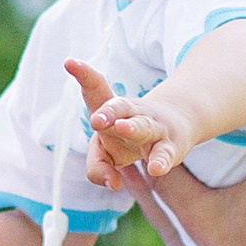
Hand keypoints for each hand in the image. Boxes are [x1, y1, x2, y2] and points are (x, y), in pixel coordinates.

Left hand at [66, 59, 191, 190]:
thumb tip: (112, 184)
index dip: (85, 76)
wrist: (176, 126)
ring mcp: (153, 128)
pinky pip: (164, 153)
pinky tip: (155, 169)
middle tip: (95, 119)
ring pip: (143, 126)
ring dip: (132, 127)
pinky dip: (160, 161)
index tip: (69, 61)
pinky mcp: (170, 146)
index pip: (97, 91)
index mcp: (112, 110)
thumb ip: (98, 168)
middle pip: (119, 107)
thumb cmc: (129, 139)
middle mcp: (132, 114)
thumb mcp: (107, 151)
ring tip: (122, 128)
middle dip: (107, 112)